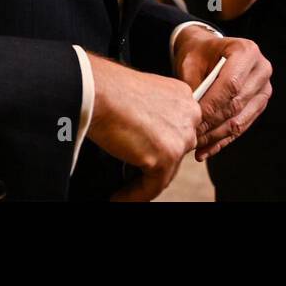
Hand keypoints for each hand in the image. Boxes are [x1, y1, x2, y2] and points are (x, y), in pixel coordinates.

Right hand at [85, 54, 201, 201]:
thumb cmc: (109, 88)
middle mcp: (189, 114)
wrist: (97, 90)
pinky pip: (153, 186)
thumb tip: (148, 137)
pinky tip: (119, 197)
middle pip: (175, 151)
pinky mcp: (166, 156)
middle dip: (155, 164)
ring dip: (145, 182)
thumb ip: (154, 114)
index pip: (177, 130)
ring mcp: (180, 136)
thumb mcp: (143, 95)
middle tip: (131, 172)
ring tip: (123, 190)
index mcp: (183, 96)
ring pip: (166, 170)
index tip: (146, 157)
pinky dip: (134, 195)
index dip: (159, 145)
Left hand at [173, 30, 271, 161]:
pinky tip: (205, 151)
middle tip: (190, 137)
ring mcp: (264, 88)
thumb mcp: (190, 62)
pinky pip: (241, 126)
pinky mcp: (260, 104)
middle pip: (237, 104)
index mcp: (246, 51)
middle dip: (212, 123)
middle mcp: (261, 69)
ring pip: (240, 120)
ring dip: (216, 136)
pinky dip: (222, 140)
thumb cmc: (198, 54)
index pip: (231, 84)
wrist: (210, 50)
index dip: (212, 105)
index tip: (191, 120)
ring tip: (195, 146)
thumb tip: (190, 115)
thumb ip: (192, 85)